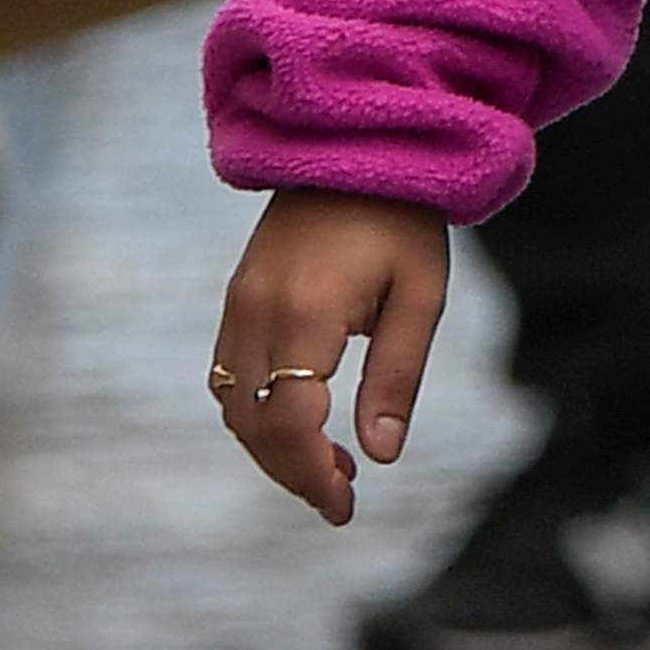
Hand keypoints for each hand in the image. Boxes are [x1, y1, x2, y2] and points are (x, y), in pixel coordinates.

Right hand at [212, 188, 453, 522]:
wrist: (357, 143)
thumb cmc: (402, 219)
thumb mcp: (421, 295)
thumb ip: (397, 376)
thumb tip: (381, 455)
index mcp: (307, 312)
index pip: (290, 423)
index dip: (312, 476)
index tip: (345, 506)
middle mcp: (258, 310)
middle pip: (253, 423)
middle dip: (291, 472)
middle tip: (340, 498)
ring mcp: (240, 300)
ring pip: (233, 402)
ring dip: (270, 445)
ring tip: (328, 464)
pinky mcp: (238, 293)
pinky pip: (228, 371)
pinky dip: (255, 409)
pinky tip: (299, 418)